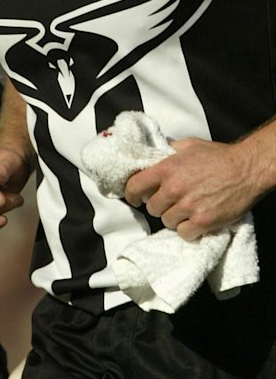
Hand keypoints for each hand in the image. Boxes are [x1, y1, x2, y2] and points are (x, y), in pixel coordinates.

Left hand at [124, 136, 258, 239]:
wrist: (246, 169)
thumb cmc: (219, 156)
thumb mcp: (189, 145)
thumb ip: (169, 151)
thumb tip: (157, 153)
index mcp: (167, 169)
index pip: (135, 186)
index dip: (132, 194)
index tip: (135, 198)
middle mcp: (174, 188)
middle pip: (152, 207)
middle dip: (159, 205)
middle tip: (171, 202)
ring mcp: (188, 206)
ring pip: (166, 221)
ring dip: (174, 218)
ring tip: (186, 210)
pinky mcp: (203, 221)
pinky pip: (183, 233)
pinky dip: (188, 230)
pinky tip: (195, 221)